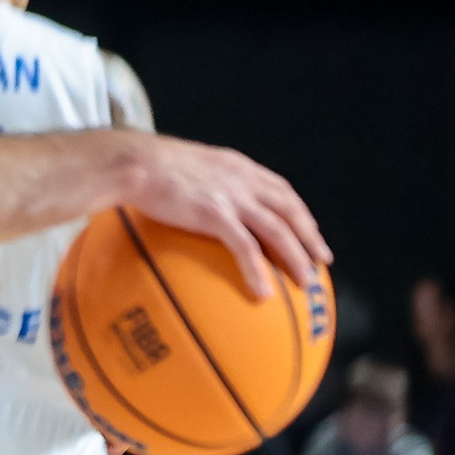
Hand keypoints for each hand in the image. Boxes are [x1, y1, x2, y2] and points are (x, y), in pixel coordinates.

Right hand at [125, 135, 328, 298]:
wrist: (133, 161)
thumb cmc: (144, 164)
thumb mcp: (181, 164)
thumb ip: (195, 181)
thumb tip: (189, 199)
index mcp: (236, 166)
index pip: (279, 188)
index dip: (297, 210)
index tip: (307, 229)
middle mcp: (243, 180)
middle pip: (289, 209)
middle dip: (309, 235)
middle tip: (321, 260)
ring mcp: (232, 197)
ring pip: (277, 230)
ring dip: (296, 257)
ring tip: (305, 281)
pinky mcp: (215, 215)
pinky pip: (244, 248)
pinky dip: (257, 271)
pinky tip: (263, 292)